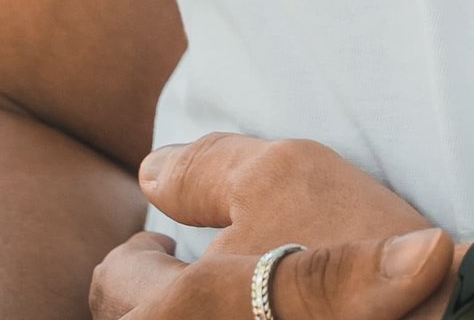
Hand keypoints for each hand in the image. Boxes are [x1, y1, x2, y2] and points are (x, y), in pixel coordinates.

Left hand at [90, 137, 453, 319]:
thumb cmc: (358, 251)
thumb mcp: (281, 176)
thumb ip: (203, 169)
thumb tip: (151, 172)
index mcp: (174, 315)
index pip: (116, 282)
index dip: (140, 254)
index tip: (167, 243)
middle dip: (156, 296)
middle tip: (190, 271)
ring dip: (198, 315)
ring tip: (236, 303)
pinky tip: (268, 319)